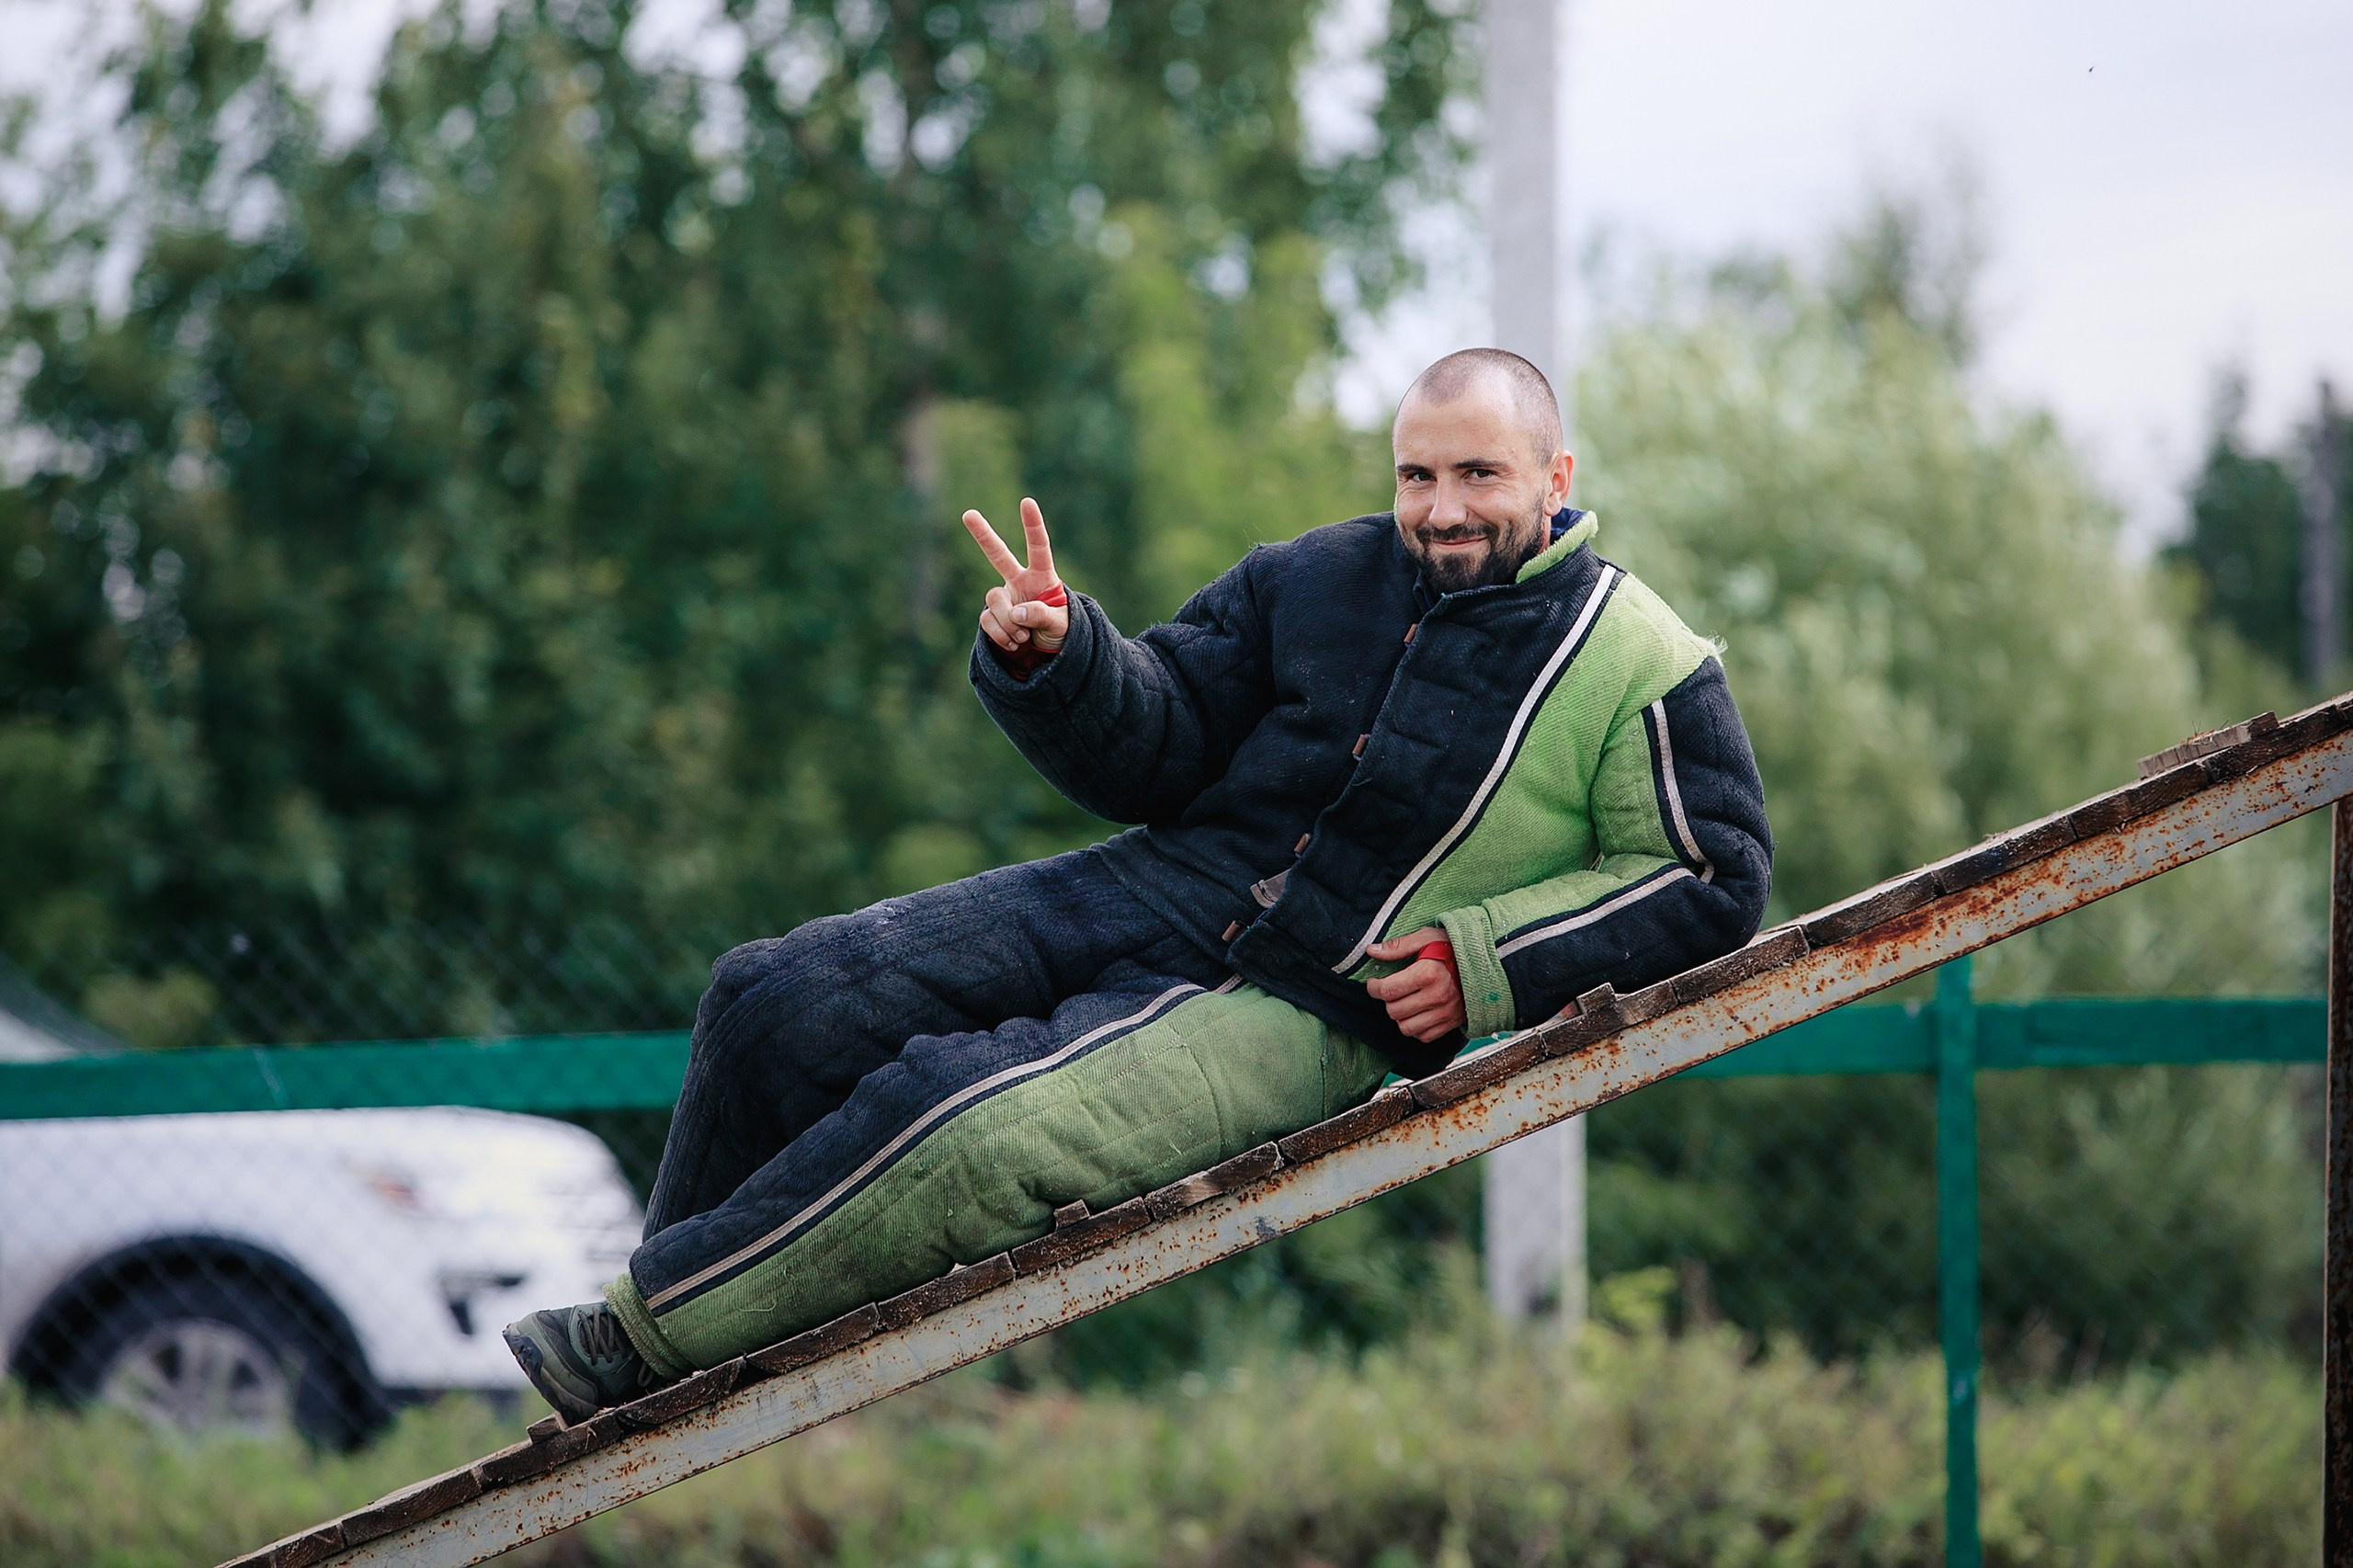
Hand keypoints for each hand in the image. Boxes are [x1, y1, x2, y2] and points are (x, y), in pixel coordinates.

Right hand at [963, 497, 1069, 653]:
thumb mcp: (1061, 624)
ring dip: (1008, 623)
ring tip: (1023, 638)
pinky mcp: (991, 615)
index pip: (1038, 547)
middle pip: (998, 555)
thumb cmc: (1060, 630)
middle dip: (983, 535)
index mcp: (1042, 576)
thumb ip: (1041, 615)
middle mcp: (1019, 581)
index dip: (1032, 525)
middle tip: (968, 514)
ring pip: (994, 600)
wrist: (1046, 650)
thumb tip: (1016, 613)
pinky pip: (987, 620)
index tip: (1027, 502)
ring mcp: (1004, 597)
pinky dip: (1000, 636)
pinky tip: (1013, 644)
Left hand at [1364, 927, 1465, 1043]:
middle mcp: (1437, 996)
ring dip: (1400, 1016)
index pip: (1387, 990)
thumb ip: (1398, 946)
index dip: (1374, 988)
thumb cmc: (1453, 947)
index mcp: (1429, 973)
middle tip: (1392, 990)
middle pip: (1394, 1011)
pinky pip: (1423, 1036)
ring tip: (1405, 1001)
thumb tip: (1372, 951)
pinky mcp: (1452, 1023)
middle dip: (1387, 1001)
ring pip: (1406, 1028)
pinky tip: (1418, 1012)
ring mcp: (1446, 1013)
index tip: (1374, 984)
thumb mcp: (1427, 937)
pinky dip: (1416, 1027)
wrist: (1486, 962)